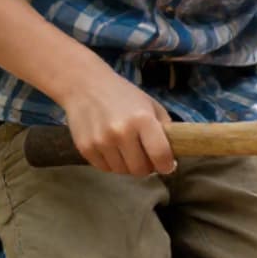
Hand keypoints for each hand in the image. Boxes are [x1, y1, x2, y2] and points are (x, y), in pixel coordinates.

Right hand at [64, 60, 174, 176]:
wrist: (85, 86)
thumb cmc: (123, 94)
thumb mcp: (151, 105)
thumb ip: (164, 128)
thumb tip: (171, 155)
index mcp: (142, 119)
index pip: (160, 154)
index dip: (166, 165)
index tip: (167, 165)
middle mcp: (121, 132)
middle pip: (140, 170)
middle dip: (147, 167)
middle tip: (146, 157)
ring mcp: (101, 142)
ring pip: (122, 171)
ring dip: (128, 165)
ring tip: (128, 150)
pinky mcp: (85, 148)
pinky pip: (104, 168)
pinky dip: (112, 163)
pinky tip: (112, 148)